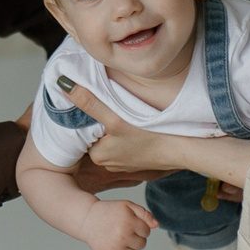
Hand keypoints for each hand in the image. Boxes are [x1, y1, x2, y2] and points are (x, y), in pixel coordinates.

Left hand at [58, 79, 184, 177]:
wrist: (185, 149)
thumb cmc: (153, 137)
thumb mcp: (116, 117)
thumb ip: (89, 102)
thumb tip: (63, 85)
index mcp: (98, 155)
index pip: (83, 129)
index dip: (90, 113)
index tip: (99, 100)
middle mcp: (108, 163)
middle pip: (98, 133)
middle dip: (104, 119)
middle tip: (117, 105)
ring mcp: (123, 163)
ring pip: (112, 137)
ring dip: (117, 125)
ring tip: (128, 113)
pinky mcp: (137, 160)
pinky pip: (126, 143)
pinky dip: (129, 133)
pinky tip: (138, 125)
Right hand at [78, 198, 156, 249]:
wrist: (87, 219)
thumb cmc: (110, 212)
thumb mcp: (127, 206)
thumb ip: (144, 214)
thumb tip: (156, 225)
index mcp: (128, 222)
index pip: (147, 231)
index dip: (140, 227)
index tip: (129, 223)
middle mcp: (122, 236)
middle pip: (142, 244)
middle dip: (136, 238)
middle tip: (122, 231)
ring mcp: (115, 249)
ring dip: (130, 249)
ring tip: (119, 240)